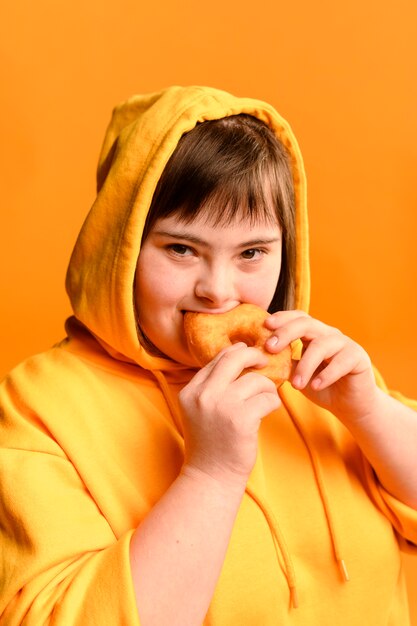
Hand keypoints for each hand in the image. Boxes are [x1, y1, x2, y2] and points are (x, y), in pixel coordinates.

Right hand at [179, 343, 280, 486]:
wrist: (211, 477)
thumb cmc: (211, 442)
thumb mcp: (201, 409)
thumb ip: (213, 386)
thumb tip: (239, 353)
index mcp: (190, 391)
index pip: (217, 359)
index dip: (236, 352)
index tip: (249, 355)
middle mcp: (203, 395)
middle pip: (234, 358)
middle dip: (254, 355)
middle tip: (264, 361)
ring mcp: (222, 406)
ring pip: (256, 380)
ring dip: (267, 387)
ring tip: (266, 398)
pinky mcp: (241, 419)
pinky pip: (267, 398)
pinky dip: (273, 403)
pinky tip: (268, 411)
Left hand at [264, 310, 378, 423]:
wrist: (349, 406)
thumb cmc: (319, 386)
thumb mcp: (296, 374)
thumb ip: (283, 363)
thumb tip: (257, 359)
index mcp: (313, 334)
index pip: (297, 318)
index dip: (282, 318)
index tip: (265, 326)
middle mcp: (329, 334)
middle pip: (307, 323)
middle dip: (286, 333)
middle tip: (270, 348)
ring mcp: (345, 344)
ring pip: (322, 345)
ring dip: (306, 365)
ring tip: (295, 384)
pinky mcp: (358, 358)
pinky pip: (341, 361)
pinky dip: (326, 374)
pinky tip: (315, 386)